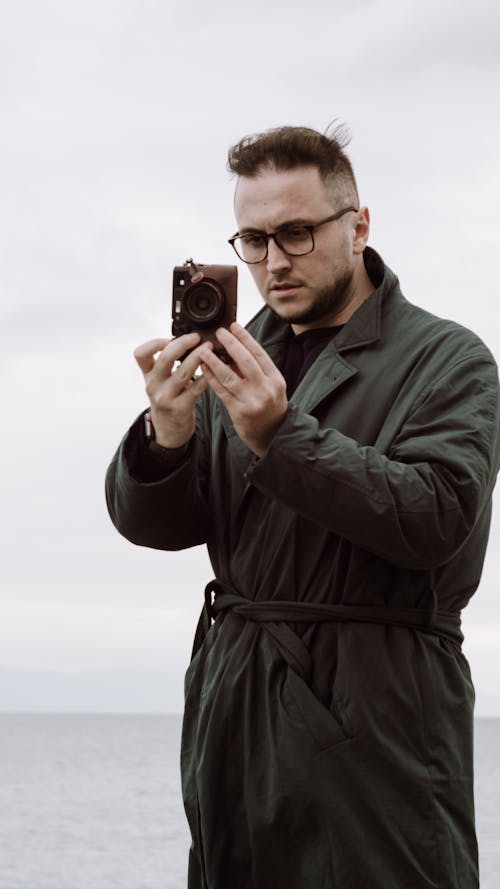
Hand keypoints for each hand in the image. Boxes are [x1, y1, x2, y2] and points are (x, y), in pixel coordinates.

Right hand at [134, 333, 212, 447]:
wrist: (168, 431)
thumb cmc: (167, 400)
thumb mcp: (159, 381)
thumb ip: (166, 363)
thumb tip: (185, 340)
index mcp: (148, 375)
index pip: (141, 354)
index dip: (155, 343)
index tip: (170, 338)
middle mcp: (154, 385)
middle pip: (165, 358)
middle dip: (183, 343)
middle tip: (196, 338)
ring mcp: (166, 397)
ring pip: (183, 372)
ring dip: (198, 357)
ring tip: (209, 348)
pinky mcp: (181, 408)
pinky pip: (196, 388)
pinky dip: (206, 377)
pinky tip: (213, 369)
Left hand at [200, 323, 287, 456]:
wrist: (272, 435)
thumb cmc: (270, 407)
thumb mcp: (271, 386)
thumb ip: (257, 370)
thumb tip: (235, 350)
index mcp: (275, 379)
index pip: (259, 353)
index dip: (245, 338)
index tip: (233, 327)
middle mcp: (265, 389)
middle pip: (245, 361)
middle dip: (230, 344)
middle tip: (219, 333)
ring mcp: (252, 401)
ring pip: (229, 376)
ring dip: (214, 361)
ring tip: (204, 350)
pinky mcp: (238, 412)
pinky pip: (221, 391)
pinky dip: (211, 379)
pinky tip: (204, 369)